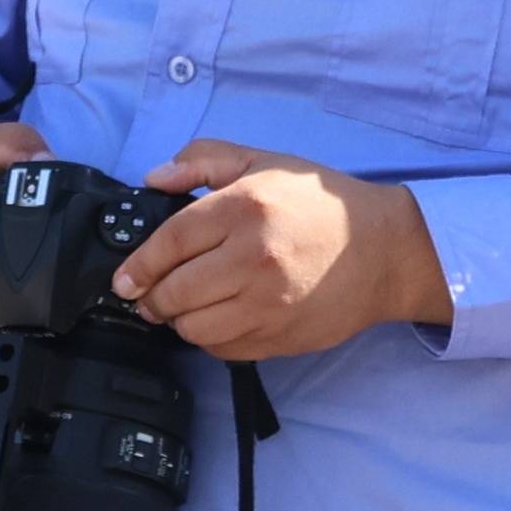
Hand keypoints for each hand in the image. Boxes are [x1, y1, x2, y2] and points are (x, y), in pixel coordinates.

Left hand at [121, 140, 451, 358]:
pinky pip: (225, 350)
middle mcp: (254, 259)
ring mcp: (269, 303)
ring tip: (183, 307)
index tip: (124, 279)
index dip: (138, 266)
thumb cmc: (321, 205)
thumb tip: (154, 178)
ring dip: (180, 321)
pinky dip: (212, 339)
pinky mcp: (282, 336)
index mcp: (245, 209)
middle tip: (148, 295)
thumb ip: (203, 160)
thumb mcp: (263, 161)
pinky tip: (218, 319)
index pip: (170, 243)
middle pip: (175, 293)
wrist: (386, 251)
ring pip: (195, 329)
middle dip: (152, 298)